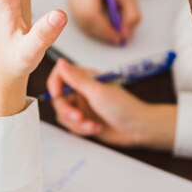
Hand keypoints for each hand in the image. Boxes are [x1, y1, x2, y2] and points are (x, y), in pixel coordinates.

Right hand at [46, 59, 175, 149]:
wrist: (137, 129)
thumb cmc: (124, 107)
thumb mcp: (97, 91)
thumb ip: (76, 79)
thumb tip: (61, 62)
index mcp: (86, 78)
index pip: (60, 75)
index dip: (54, 85)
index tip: (56, 94)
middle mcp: (83, 91)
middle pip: (59, 98)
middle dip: (67, 111)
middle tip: (78, 117)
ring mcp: (83, 106)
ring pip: (64, 114)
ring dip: (76, 123)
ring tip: (91, 125)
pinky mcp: (84, 121)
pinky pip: (72, 126)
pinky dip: (82, 129)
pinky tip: (96, 128)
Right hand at [68, 0, 140, 43]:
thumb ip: (132, 15)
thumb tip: (125, 34)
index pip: (91, 13)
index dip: (105, 29)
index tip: (117, 36)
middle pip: (85, 20)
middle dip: (103, 32)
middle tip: (117, 37)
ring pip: (83, 24)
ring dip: (99, 32)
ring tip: (113, 31)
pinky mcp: (71, 4)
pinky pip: (81, 22)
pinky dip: (95, 28)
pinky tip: (105, 26)